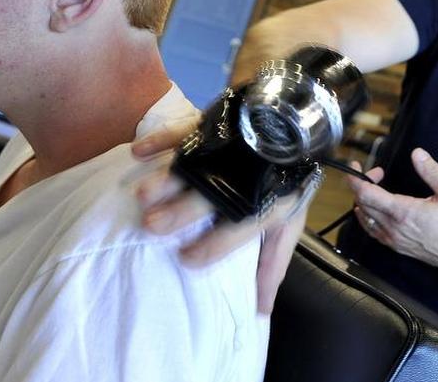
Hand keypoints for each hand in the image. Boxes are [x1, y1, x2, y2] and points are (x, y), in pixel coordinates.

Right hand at [131, 128, 308, 313]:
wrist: (298, 128)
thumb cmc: (286, 184)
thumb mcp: (286, 227)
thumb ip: (271, 267)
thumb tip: (260, 313)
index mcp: (266, 206)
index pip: (237, 230)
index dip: (212, 248)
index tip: (184, 260)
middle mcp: (245, 178)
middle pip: (211, 197)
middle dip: (180, 213)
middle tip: (151, 226)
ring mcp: (228, 149)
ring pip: (194, 163)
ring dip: (167, 179)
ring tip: (143, 195)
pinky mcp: (214, 124)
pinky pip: (185, 129)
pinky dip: (161, 139)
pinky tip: (138, 153)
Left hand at [347, 148, 437, 287]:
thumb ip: (432, 172)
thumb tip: (417, 154)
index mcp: (404, 212)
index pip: (365, 194)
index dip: (356, 178)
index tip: (357, 166)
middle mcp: (393, 227)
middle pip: (361, 203)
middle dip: (364, 183)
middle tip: (378, 173)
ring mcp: (393, 239)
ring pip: (364, 218)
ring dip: (364, 200)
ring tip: (378, 188)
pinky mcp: (396, 247)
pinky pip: (372, 230)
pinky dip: (368, 216)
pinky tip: (376, 209)